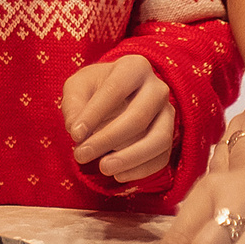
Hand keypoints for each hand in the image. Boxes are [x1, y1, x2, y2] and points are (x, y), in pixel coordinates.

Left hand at [60, 55, 174, 181]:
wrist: (119, 96)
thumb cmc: (95, 89)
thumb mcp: (78, 87)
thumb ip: (73, 104)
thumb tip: (76, 130)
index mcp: (134, 67)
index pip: (115, 90)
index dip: (94, 113)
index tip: (74, 134)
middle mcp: (157, 88)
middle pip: (139, 116)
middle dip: (108, 139)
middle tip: (81, 155)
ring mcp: (168, 114)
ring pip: (158, 139)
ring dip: (130, 158)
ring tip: (103, 168)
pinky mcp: (171, 137)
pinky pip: (162, 157)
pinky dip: (141, 170)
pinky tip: (118, 176)